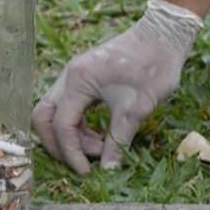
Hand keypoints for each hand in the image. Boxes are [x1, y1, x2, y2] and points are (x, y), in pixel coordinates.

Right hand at [32, 0, 201, 173]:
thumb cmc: (151, 68)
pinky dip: (80, 125)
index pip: (61, 124)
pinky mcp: (85, 78)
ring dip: (71, 136)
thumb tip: (107, 171)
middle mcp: (69, 77)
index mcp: (77, 81)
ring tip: (101, 149)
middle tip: (82, 163)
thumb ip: (117, 141)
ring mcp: (75, 76)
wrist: (164, 37)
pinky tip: (101, 136)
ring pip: (57, 112)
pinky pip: (71, 107)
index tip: (87, 172)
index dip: (71, 152)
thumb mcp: (136, 109)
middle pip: (45, 116)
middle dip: (58, 144)